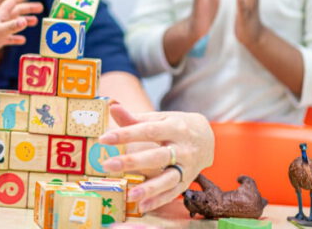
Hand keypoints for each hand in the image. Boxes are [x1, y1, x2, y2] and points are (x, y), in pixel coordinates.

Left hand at [0, 0, 41, 61]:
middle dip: (28, 8)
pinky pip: (10, 37)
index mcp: (1, 15)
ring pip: (14, 23)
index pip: (13, 1)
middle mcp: (0, 20)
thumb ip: (12, 26)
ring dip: (24, 21)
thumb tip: (25, 21)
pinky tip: (22, 40)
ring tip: (34, 22)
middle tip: (40, 8)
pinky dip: (16, 37)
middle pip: (16, 11)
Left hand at [98, 104, 213, 212]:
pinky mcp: (188, 180)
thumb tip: (112, 107)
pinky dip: (159, 200)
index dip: (126, 134)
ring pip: (169, 178)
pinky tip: (143, 206)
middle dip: (132, 162)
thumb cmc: (175, 125)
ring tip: (130, 195)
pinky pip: (173, 192)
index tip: (104, 139)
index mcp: (174, 127)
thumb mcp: (159, 117)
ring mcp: (187, 166)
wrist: (206, 137)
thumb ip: (134, 117)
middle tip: (107, 165)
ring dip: (150, 188)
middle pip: (157, 156)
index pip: (147, 130)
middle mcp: (183, 147)